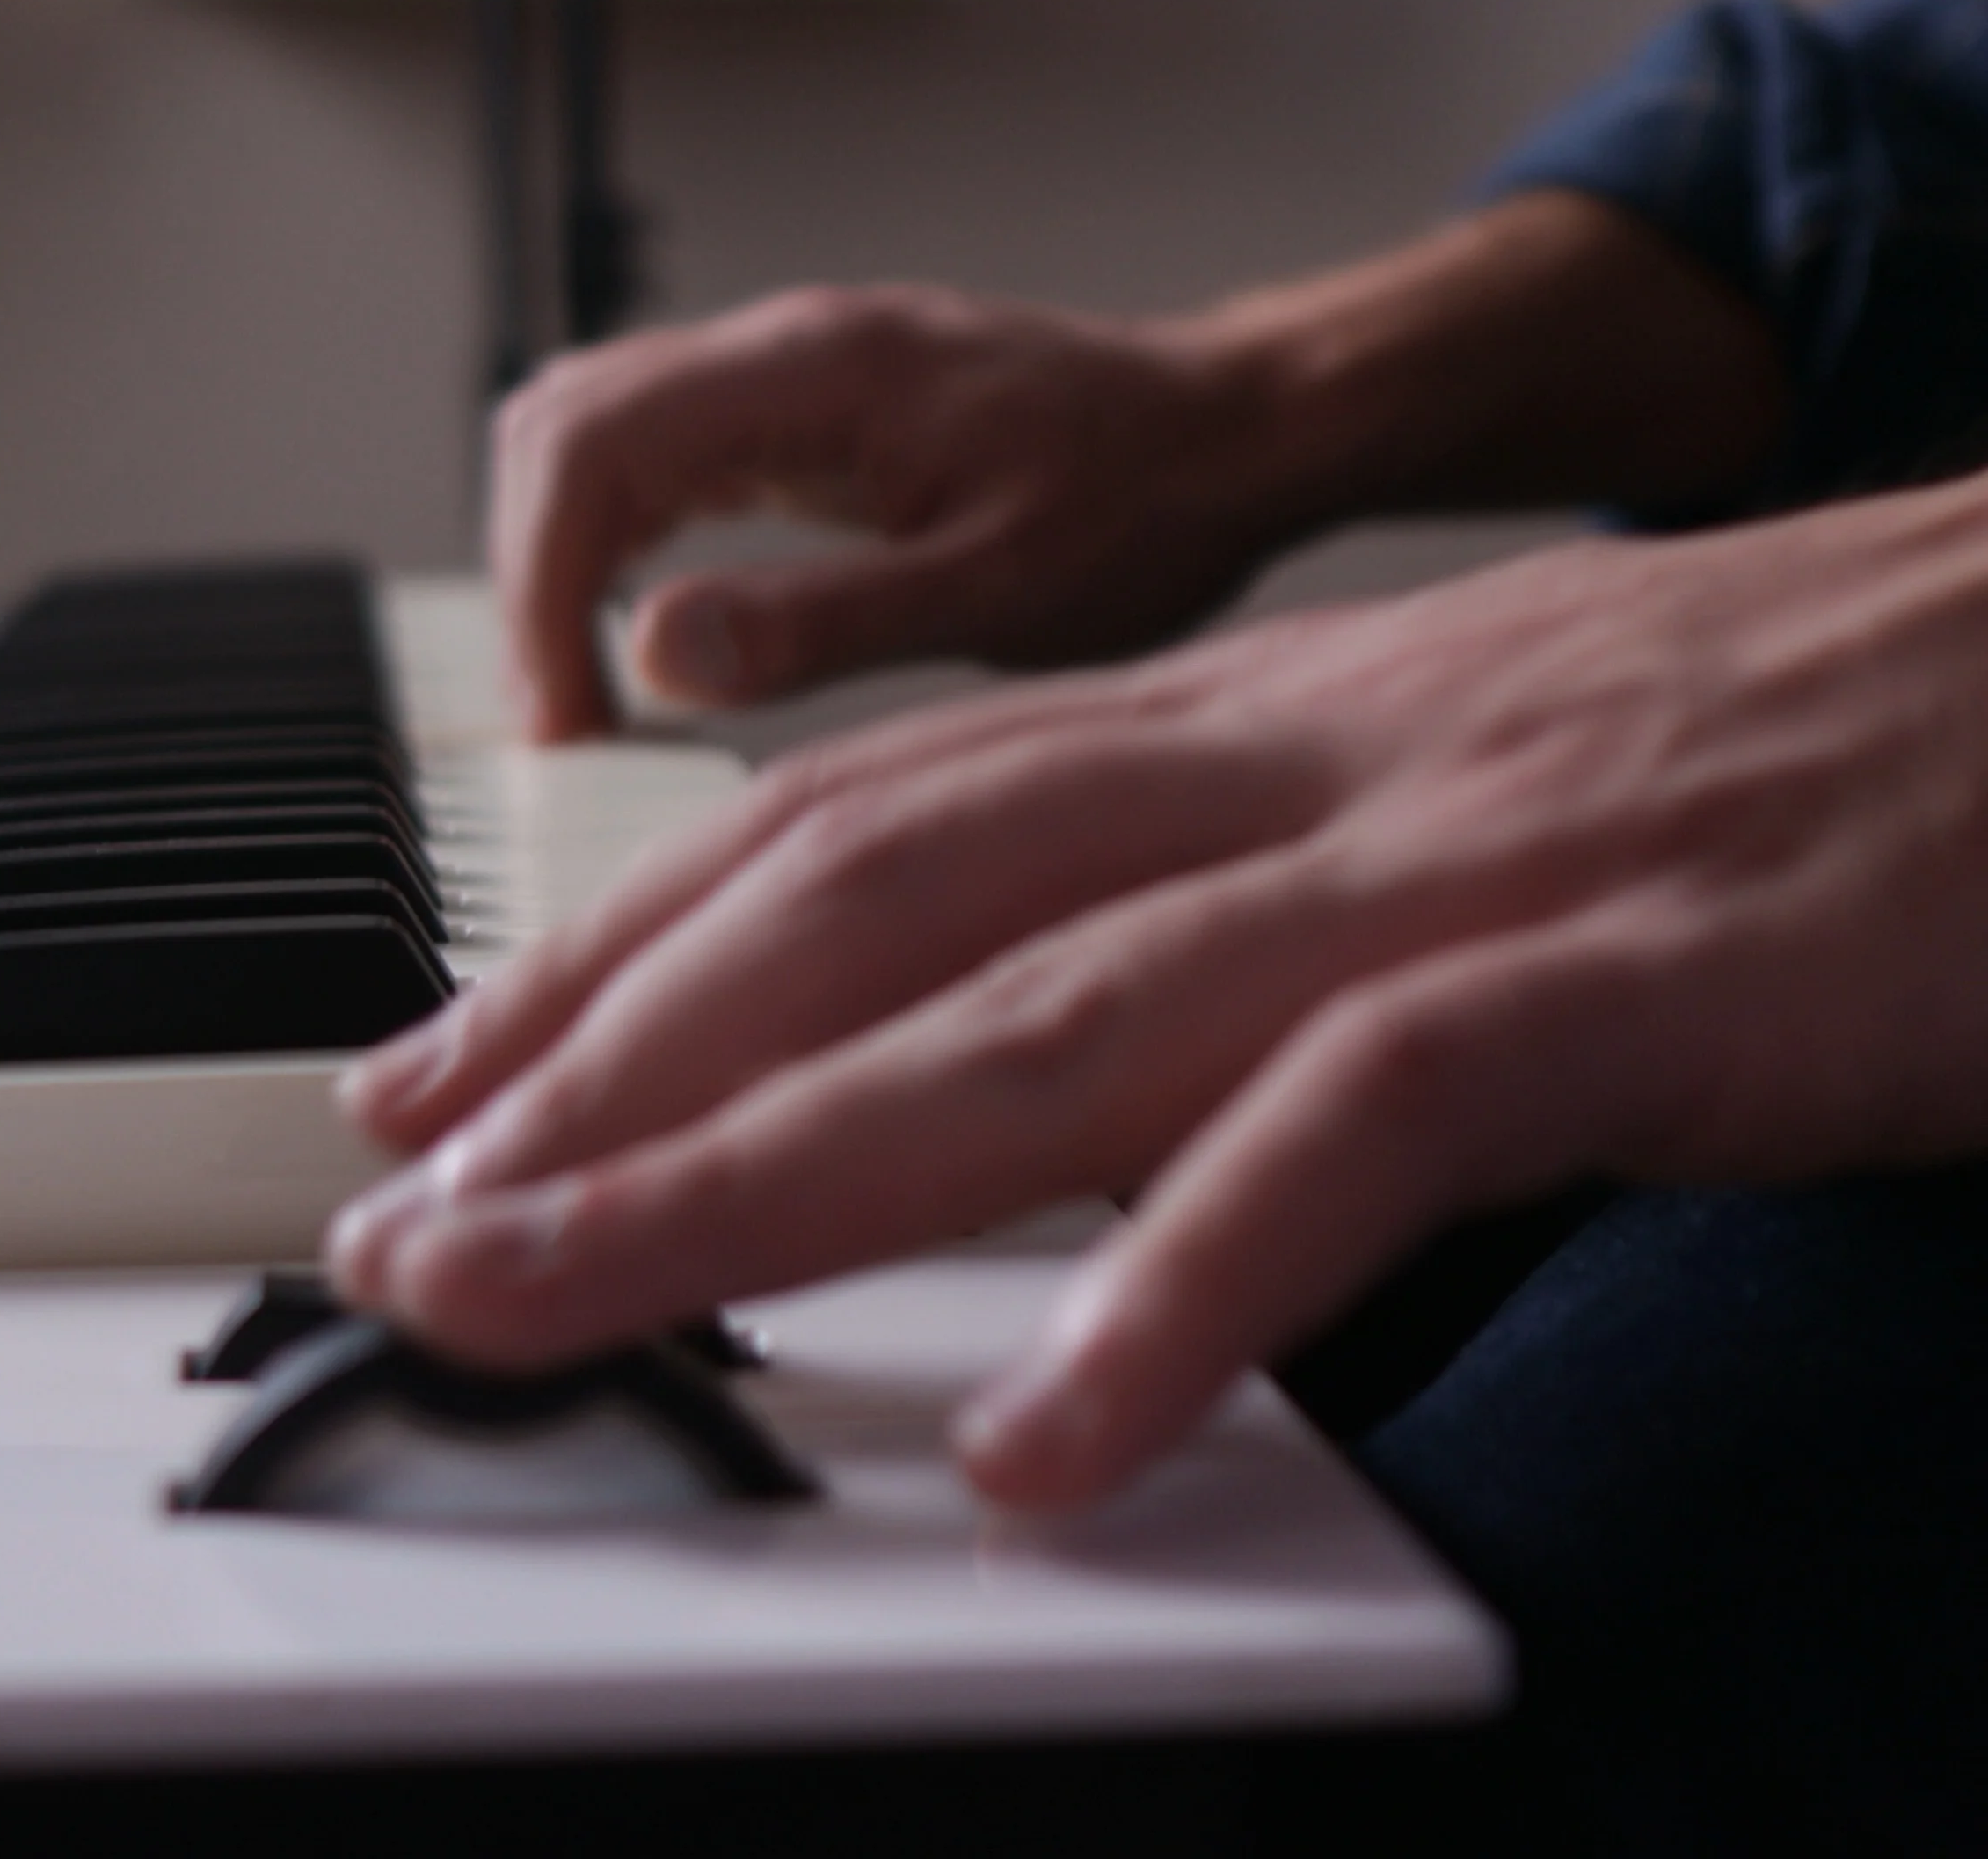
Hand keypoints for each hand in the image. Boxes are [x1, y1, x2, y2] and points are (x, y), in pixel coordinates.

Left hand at [332, 473, 1987, 1510]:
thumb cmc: (1766, 750)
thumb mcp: (1429, 791)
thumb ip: (1209, 903)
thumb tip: (1006, 1052)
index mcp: (1234, 730)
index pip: (843, 834)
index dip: (612, 960)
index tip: (444, 1083)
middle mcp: (1289, 775)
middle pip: (863, 914)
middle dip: (597, 1078)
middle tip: (406, 1224)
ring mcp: (1453, 866)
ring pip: (1033, 1017)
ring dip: (757, 1172)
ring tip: (555, 1297)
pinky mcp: (1637, 977)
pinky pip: (1361, 1134)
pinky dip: (1185, 1288)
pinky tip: (1048, 1444)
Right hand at [491, 282, 1309, 739]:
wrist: (1236, 433)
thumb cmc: (1147, 503)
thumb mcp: (998, 588)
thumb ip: (819, 620)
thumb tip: (652, 653)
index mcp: (814, 373)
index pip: (587, 447)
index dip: (543, 592)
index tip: (566, 719)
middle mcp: (778, 350)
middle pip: (556, 429)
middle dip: (530, 581)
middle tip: (565, 723)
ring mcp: (780, 374)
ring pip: (586, 435)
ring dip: (558, 562)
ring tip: (587, 695)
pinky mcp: (794, 415)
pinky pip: (649, 455)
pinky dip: (609, 545)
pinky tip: (640, 637)